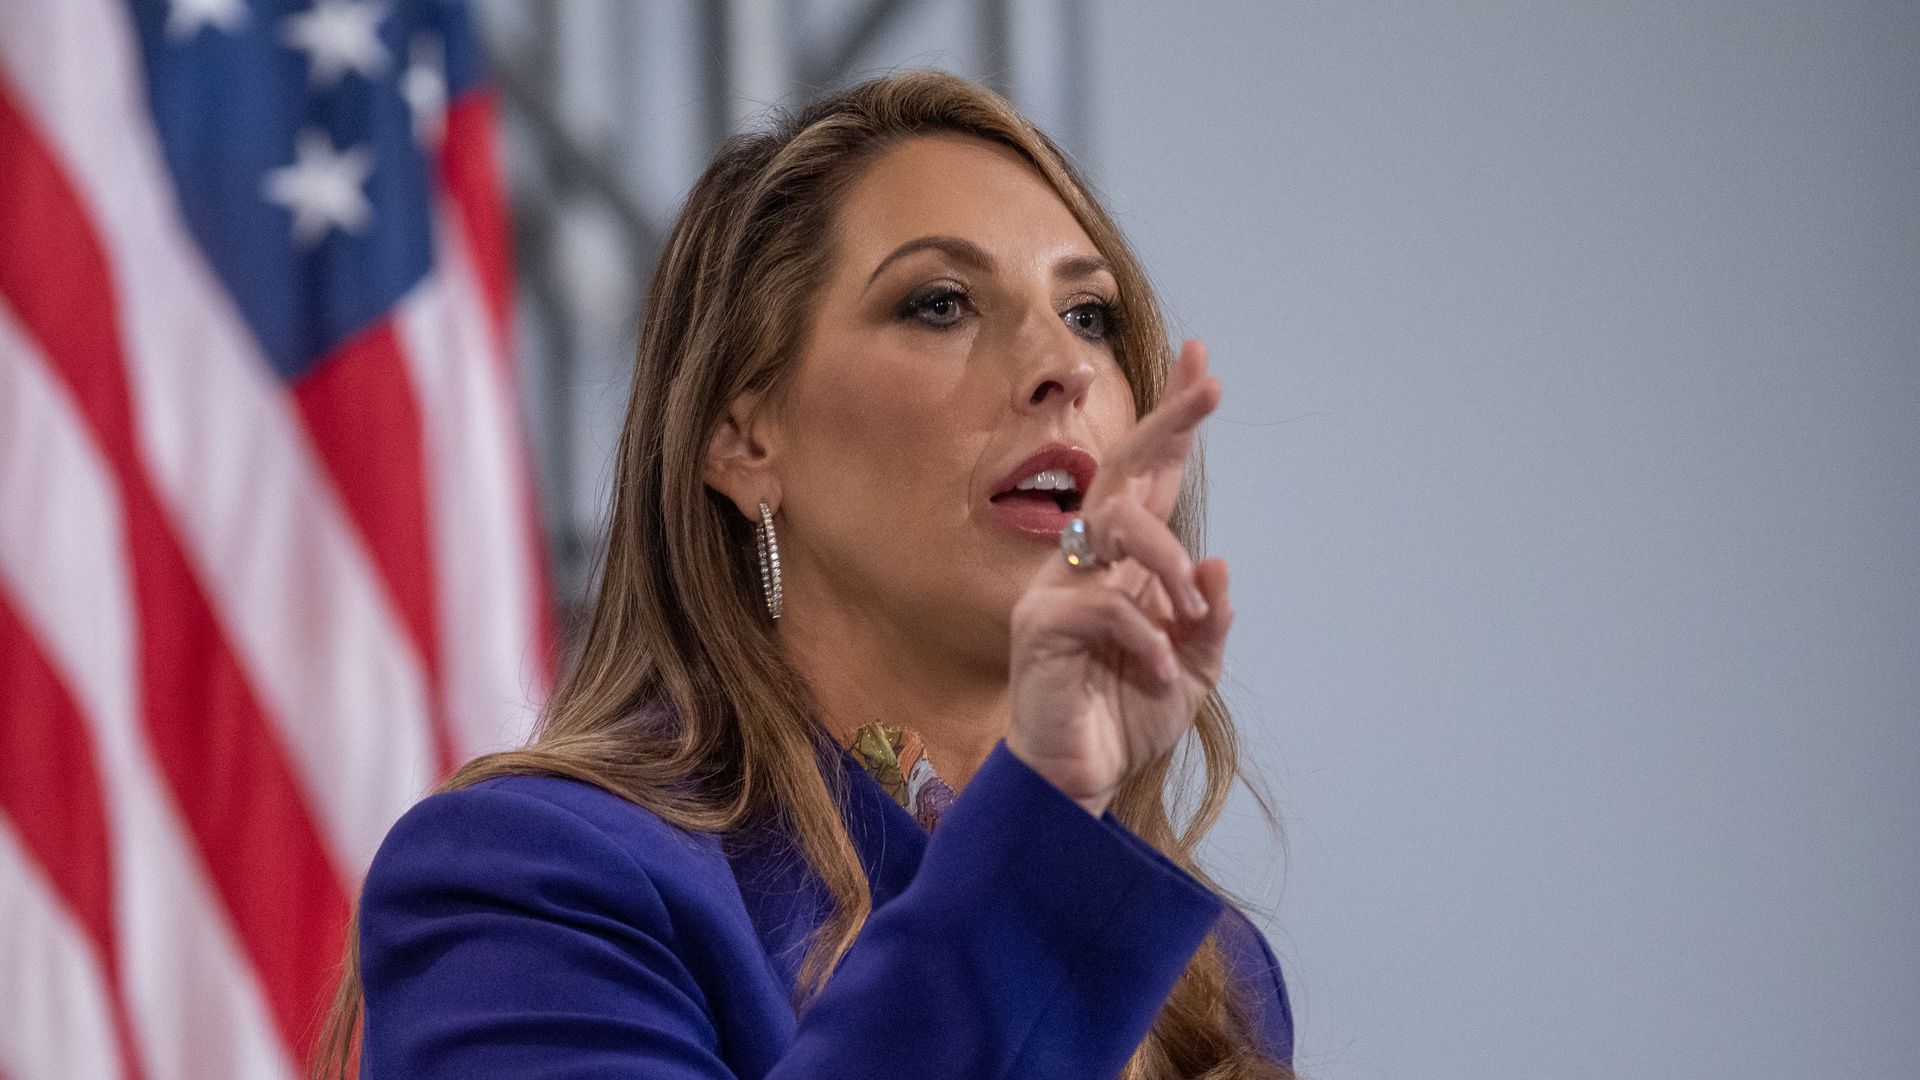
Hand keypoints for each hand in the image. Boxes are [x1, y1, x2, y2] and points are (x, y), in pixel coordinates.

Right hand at [1006, 340, 1233, 816]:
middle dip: (1167, 424)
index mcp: (1124, 563)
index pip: (1148, 478)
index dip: (1174, 424)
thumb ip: (1207, 618)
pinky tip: (1156, 671)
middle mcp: (1086, 561)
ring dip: (1168, 559)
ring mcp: (1057, 587)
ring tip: (1189, 608)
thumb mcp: (1192, 667)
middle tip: (1209, 386)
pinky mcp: (1041, 625)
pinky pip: (1106, 605)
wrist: (1077, 779)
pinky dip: (1146, 638)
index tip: (1203, 366)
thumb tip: (1218, 563)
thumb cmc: (1125, 713)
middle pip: (1121, 471)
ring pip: (1115, 527)